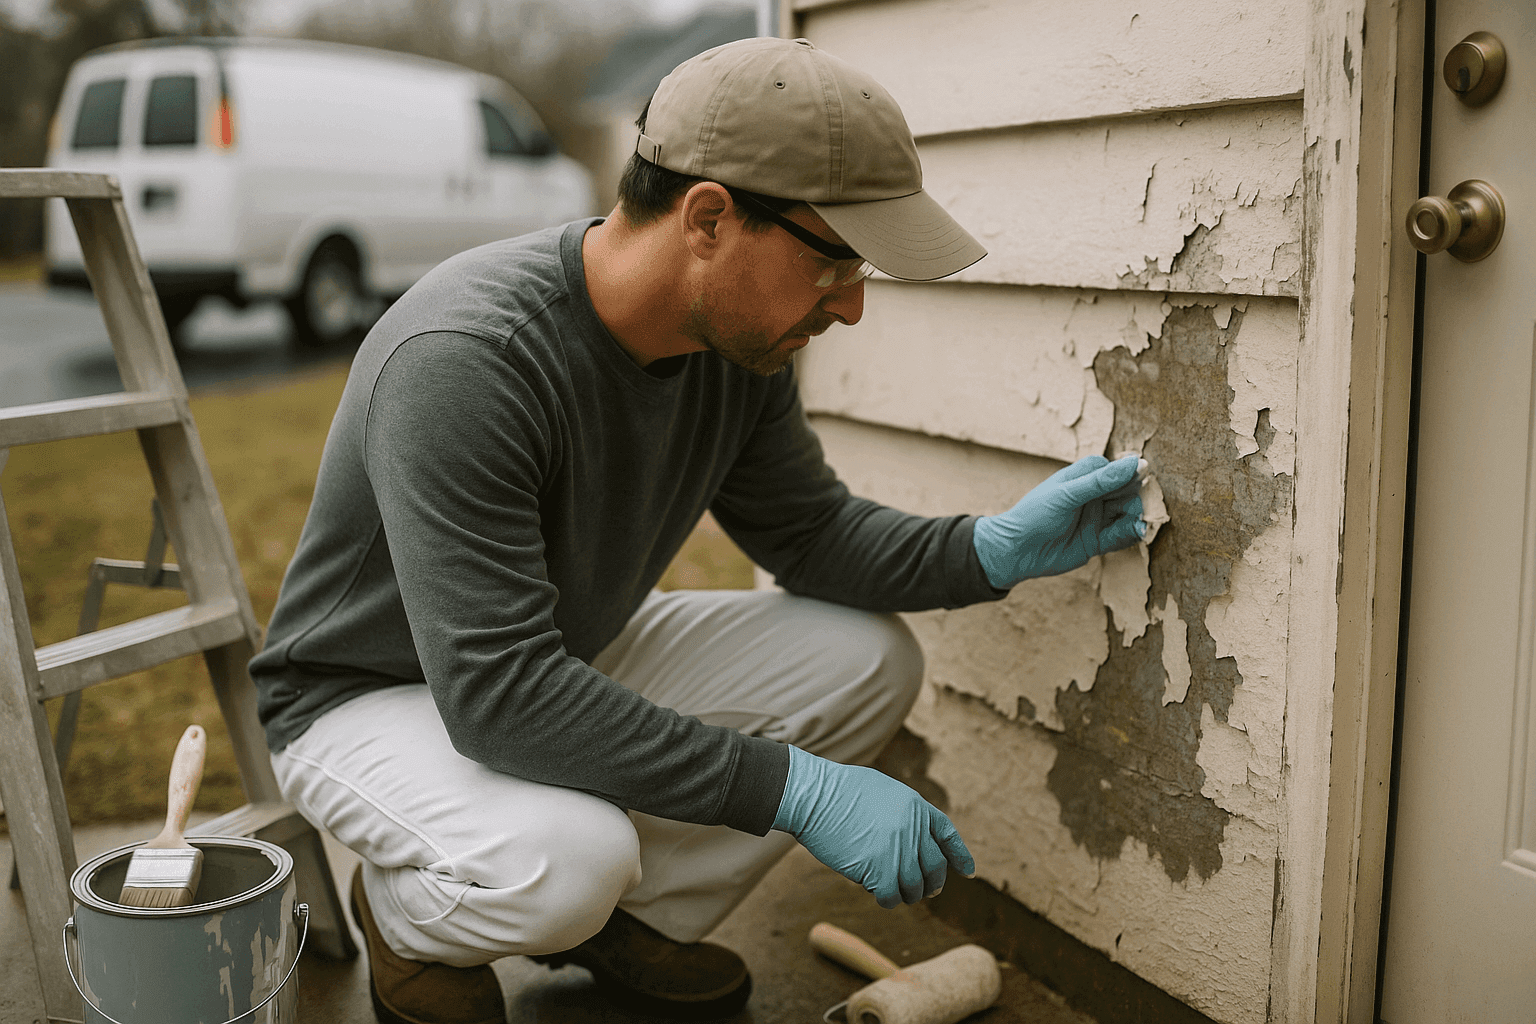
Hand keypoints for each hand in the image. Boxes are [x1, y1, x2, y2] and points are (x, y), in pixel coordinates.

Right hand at [773, 746, 973, 908]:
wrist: (814, 796)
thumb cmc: (837, 790)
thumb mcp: (882, 791)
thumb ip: (901, 814)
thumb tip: (910, 842)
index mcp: (916, 807)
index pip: (947, 834)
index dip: (959, 855)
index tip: (967, 872)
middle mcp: (914, 829)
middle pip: (934, 868)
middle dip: (930, 883)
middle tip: (922, 892)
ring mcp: (898, 851)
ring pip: (913, 887)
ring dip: (904, 893)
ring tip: (889, 888)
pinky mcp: (879, 870)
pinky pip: (891, 897)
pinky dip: (885, 899)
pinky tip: (873, 890)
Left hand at [973, 454, 1144, 587]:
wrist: (1016, 551)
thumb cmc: (1035, 515)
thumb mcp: (1068, 494)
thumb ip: (1102, 481)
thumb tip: (1138, 463)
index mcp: (1084, 477)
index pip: (1117, 469)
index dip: (1128, 475)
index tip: (1137, 481)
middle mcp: (1093, 496)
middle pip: (1127, 491)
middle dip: (1134, 498)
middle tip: (1131, 508)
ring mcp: (1096, 518)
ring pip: (1128, 513)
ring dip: (1135, 517)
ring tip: (1134, 523)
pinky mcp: (1097, 541)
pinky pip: (1122, 536)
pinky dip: (1131, 534)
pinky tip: (1135, 533)